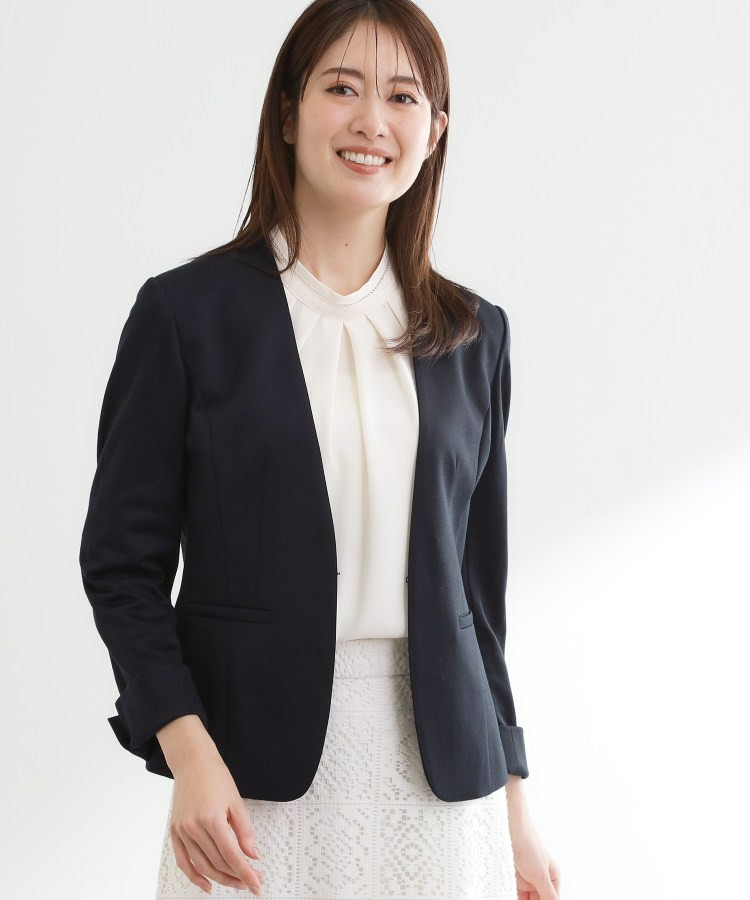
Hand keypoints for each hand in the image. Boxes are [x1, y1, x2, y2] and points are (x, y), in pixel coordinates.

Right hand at [168, 749, 264, 895]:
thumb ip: (245, 831)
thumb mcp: (236, 801)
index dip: (246, 873)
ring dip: (220, 879)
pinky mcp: (175, 832)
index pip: (232, 855)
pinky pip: (183, 862)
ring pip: (202, 866)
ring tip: (236, 883)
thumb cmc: (215, 776)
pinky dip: (195, 877)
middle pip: (218, 863)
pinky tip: (207, 885)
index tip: (256, 884)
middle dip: (237, 876)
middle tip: (252, 881)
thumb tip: (252, 855)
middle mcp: (194, 827)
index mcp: (211, 818)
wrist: (192, 762)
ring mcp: (182, 831)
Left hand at [507, 793, 560, 898]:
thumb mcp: (540, 875)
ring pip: (528, 899)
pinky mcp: (515, 876)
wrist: (508, 825)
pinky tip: (509, 897)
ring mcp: (528, 877)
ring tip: (516, 898)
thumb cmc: (528, 846)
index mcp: (553, 877)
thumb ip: (548, 896)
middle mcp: (541, 878)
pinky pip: (517, 894)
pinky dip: (515, 897)